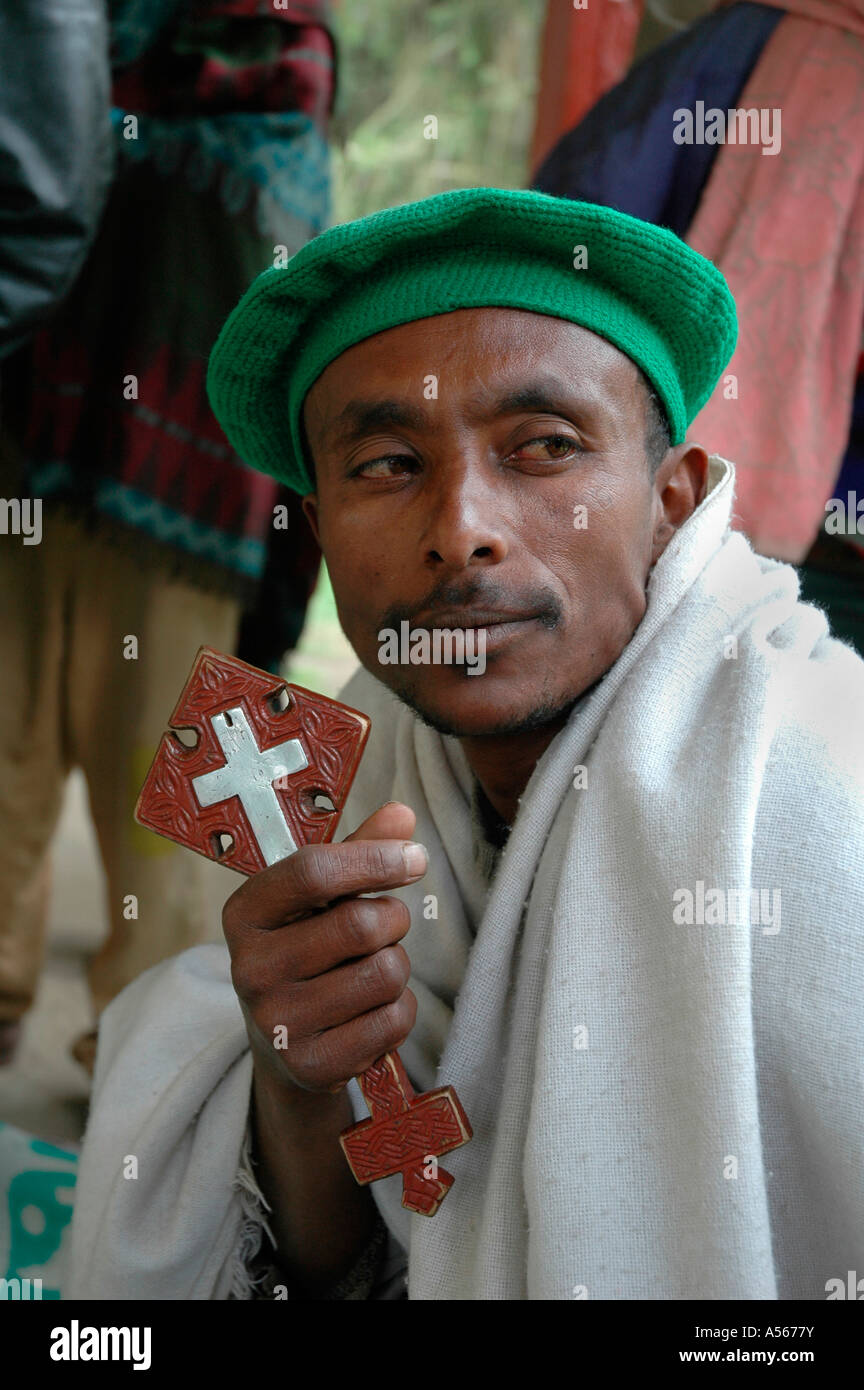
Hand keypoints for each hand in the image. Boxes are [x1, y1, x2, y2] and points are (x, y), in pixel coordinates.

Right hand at [222, 802, 424, 1093]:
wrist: (282, 1040)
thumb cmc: (308, 945)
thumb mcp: (320, 896)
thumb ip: (359, 850)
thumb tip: (402, 815)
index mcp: (244, 912)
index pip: (312, 871)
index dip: (374, 859)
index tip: (415, 856)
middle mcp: (249, 969)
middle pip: (362, 924)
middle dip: (394, 918)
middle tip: (384, 927)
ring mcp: (277, 1023)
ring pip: (387, 974)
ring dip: (397, 966)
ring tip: (368, 972)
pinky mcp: (310, 1066)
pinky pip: (393, 1021)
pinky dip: (399, 1011)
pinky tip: (369, 1012)